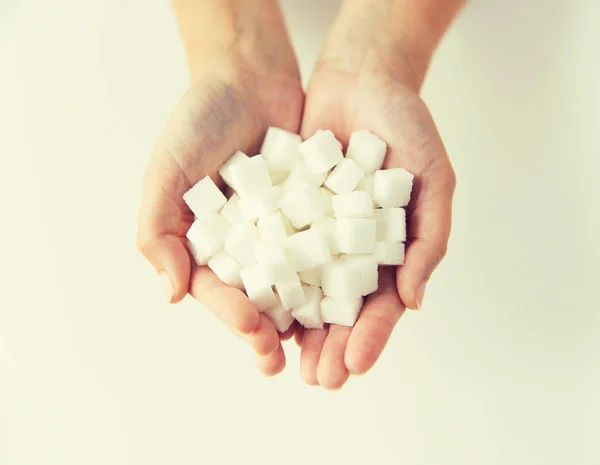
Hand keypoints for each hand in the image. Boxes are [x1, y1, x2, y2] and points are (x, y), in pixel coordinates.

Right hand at [136, 8, 303, 374]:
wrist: (249, 76)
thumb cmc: (199, 122)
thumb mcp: (166, 172)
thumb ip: (157, 232)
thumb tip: (171, 295)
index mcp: (205, 243)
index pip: (216, 290)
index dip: (231, 315)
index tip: (254, 330)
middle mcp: (242, 245)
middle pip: (254, 296)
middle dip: (266, 330)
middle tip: (280, 358)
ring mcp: (278, 232)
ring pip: (291, 283)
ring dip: (301, 317)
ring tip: (316, 346)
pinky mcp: (310, 215)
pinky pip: (321, 249)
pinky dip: (330, 273)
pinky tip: (344, 297)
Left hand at [297, 68, 455, 388]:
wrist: (362, 79)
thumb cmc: (407, 126)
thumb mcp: (433, 178)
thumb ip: (430, 238)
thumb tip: (414, 301)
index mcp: (390, 250)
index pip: (382, 305)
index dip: (371, 336)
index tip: (354, 365)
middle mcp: (352, 250)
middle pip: (341, 309)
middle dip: (331, 346)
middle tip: (318, 380)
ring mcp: (318, 233)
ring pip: (305, 289)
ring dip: (298, 327)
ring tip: (285, 360)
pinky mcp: (287, 213)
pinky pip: (277, 250)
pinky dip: (269, 281)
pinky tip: (260, 308)